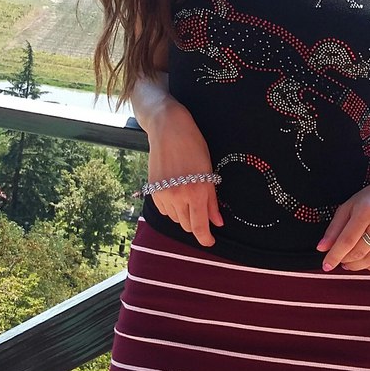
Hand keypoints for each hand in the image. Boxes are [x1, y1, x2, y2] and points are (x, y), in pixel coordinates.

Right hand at [146, 100, 223, 246]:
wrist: (168, 129)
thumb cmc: (193, 146)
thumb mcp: (208, 172)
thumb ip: (212, 200)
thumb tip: (217, 222)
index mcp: (197, 192)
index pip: (199, 226)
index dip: (205, 238)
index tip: (210, 241)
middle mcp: (178, 196)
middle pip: (187, 225)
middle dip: (196, 224)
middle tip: (202, 213)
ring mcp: (163, 194)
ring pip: (175, 218)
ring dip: (183, 215)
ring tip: (188, 197)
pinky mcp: (153, 190)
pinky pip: (163, 210)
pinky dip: (171, 208)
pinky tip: (176, 193)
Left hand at [316, 168, 369, 271]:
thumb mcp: (348, 207)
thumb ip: (334, 228)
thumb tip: (322, 248)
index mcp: (366, 210)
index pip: (347, 240)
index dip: (335, 255)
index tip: (326, 265)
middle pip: (360, 251)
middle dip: (346, 260)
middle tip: (340, 261)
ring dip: (358, 265)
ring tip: (350, 263)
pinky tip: (366, 263)